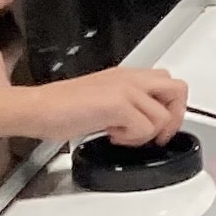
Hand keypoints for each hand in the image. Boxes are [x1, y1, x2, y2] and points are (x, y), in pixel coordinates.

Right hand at [29, 67, 191, 146]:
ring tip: (122, 134)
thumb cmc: (60, 107)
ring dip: (146, 134)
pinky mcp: (119, 104)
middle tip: (153, 135)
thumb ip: (126, 106)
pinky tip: (111, 135)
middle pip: (178, 90)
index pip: (168, 84)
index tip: (156, 127)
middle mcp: (130, 78)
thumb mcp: (103, 101)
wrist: (37, 108)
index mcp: (127, 76)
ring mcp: (126, 89)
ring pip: (164, 116)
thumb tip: (144, 124)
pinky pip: (146, 128)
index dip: (168, 108)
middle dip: (172, 118)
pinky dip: (132, 139)